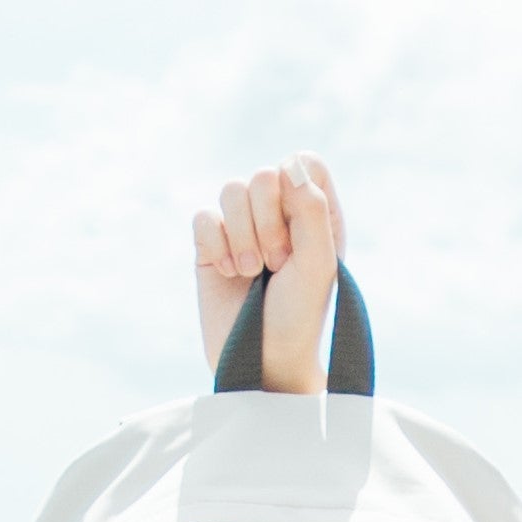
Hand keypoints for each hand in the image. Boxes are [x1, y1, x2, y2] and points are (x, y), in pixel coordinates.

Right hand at [191, 156, 346, 393]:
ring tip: (252, 273)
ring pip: (230, 190)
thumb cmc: (298, 316)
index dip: (295, 185)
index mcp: (313, 214)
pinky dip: (217, 245)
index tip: (299, 229)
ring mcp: (242, 226)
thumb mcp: (317, 265)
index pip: (303, 162)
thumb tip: (288, 166)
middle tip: (277, 263)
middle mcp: (278, 213)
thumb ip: (312, 211)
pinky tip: (229, 273)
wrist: (261, 359)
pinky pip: (203, 217)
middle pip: (263, 175)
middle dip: (268, 221)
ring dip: (242, 236)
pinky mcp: (211, 243)